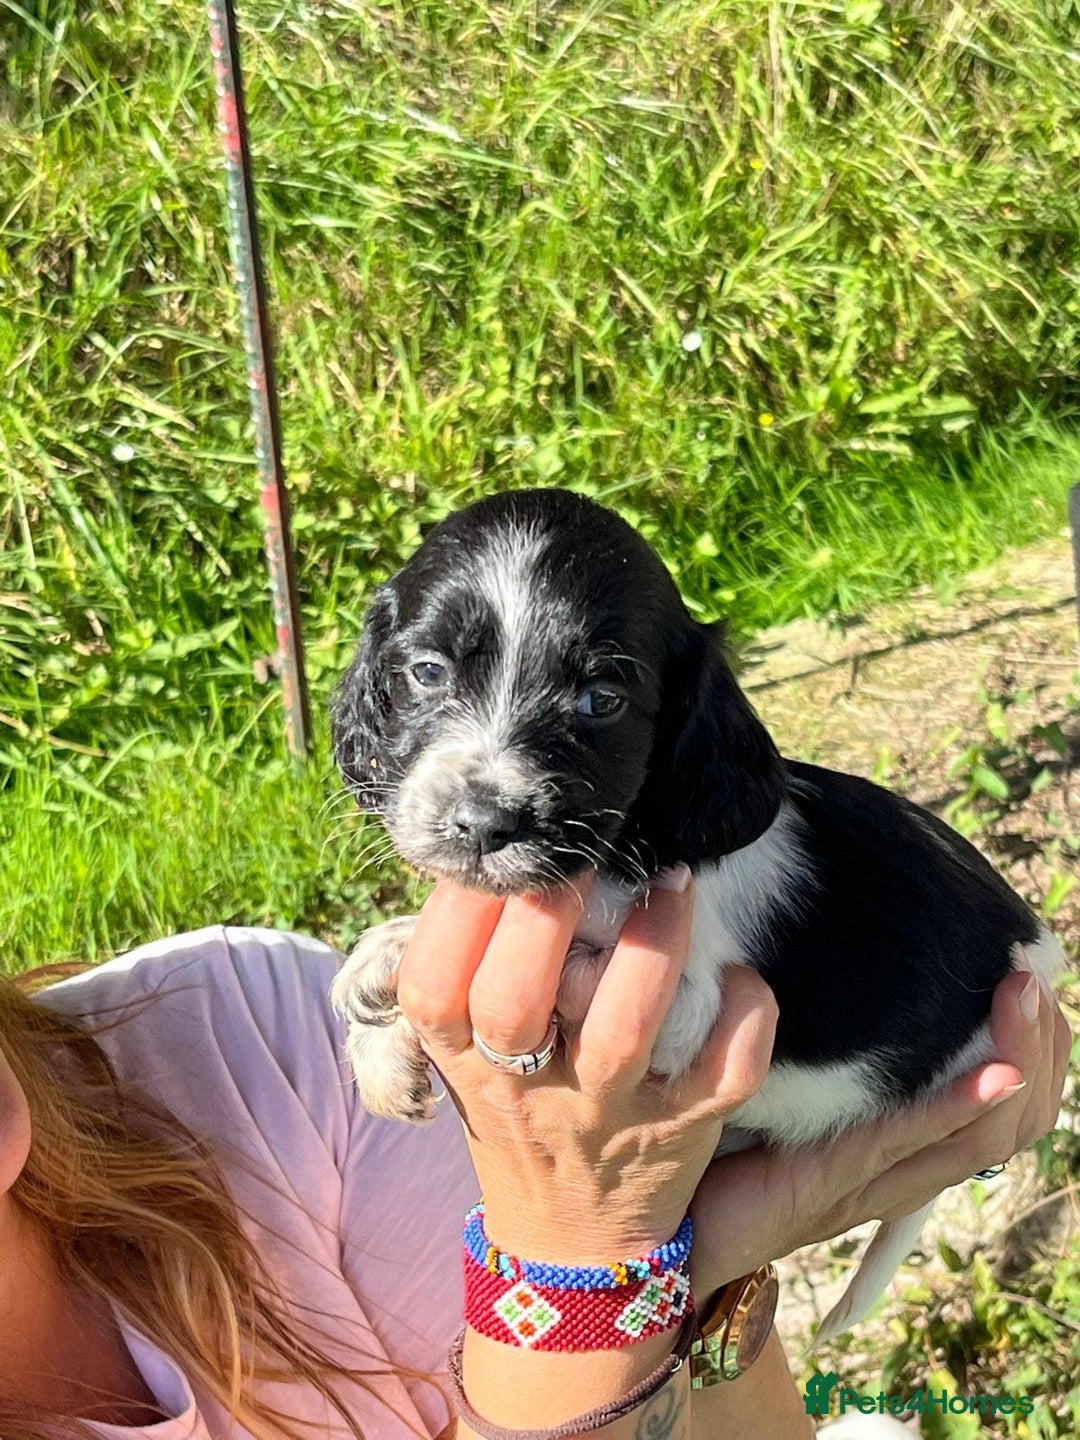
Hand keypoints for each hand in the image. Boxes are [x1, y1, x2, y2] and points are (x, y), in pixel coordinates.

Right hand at [395, 869, 778, 1261]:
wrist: (570, 1245)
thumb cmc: (517, 1110)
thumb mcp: (466, 1053)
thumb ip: (469, 966)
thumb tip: (496, 852)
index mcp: (464, 1059)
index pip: (433, 986)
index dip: (458, 913)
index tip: (498, 854)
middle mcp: (528, 1086)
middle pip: (513, 1003)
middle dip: (543, 916)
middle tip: (582, 852)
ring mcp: (608, 1113)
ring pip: (623, 1031)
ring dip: (650, 949)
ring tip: (672, 881)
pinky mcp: (683, 1130)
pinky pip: (724, 1074)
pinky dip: (742, 1017)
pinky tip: (737, 973)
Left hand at [689, 963, 1070, 1293]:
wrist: (667, 1238)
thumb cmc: (724, 1151)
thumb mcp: (792, 1091)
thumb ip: (823, 1044)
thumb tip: (831, 960)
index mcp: (897, 1149)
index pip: (1003, 1107)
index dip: (1035, 1048)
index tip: (1033, 980)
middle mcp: (899, 1170)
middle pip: (1008, 1120)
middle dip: (1036, 1048)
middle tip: (1034, 979)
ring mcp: (869, 1182)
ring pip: (975, 1133)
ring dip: (1011, 1060)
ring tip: (1023, 1001)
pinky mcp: (827, 1184)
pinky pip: (903, 1143)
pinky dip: (953, 1108)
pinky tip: (991, 1075)